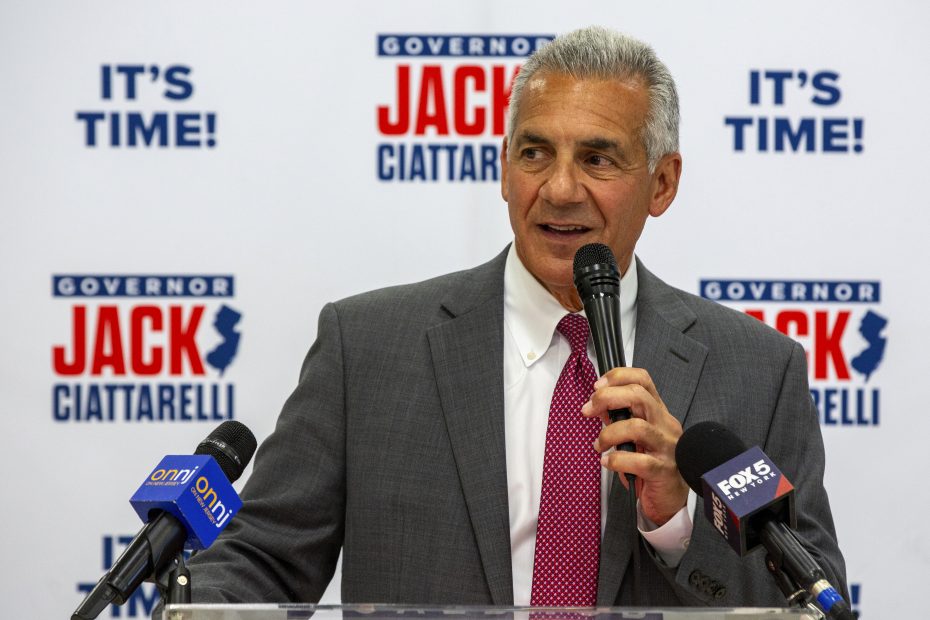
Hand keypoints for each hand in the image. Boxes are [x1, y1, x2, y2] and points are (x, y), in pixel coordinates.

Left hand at [582, 367, 688, 525]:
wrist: (670, 501)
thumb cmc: (651, 466)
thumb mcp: (634, 437)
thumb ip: (618, 418)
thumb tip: (596, 404)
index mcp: (658, 413)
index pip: (643, 380)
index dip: (618, 376)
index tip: (597, 387)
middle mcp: (665, 425)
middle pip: (638, 396)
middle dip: (607, 398)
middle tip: (588, 410)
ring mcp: (666, 448)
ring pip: (637, 427)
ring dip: (609, 433)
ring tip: (599, 444)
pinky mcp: (663, 471)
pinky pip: (639, 461)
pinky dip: (616, 460)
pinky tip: (607, 463)